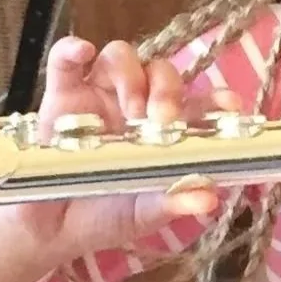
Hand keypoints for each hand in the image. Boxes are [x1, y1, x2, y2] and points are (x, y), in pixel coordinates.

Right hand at [0, 38, 235, 281]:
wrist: (49, 231)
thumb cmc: (102, 216)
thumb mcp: (142, 214)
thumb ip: (173, 201)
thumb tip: (209, 198)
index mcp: (164, 133)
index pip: (197, 106)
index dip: (216, 100)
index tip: (231, 105)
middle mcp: (136, 106)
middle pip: (160, 74)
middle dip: (167, 90)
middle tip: (163, 120)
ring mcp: (98, 96)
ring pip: (120, 58)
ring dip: (131, 74)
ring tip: (129, 108)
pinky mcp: (60, 95)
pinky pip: (65, 61)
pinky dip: (73, 50)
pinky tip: (82, 52)